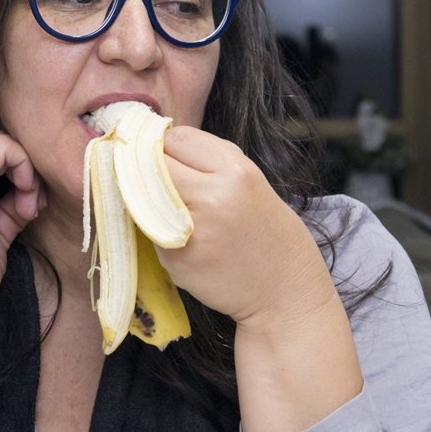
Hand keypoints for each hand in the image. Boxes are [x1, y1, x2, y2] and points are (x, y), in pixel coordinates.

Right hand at [0, 118, 46, 325]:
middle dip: (23, 164)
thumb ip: (9, 206)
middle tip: (33, 200)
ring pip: (1, 141)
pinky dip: (24, 169)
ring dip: (26, 170)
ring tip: (30, 207)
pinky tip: (27, 203)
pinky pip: (3, 148)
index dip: (4, 148)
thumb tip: (30, 193)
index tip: (25, 178)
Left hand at [154, 126, 337, 329]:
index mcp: (236, 172)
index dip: (165, 144)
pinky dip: (159, 233)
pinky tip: (185, 242)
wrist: (286, 292)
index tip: (164, 154)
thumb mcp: (251, 183)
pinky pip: (150, 233)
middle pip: (154, 164)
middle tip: (159, 181)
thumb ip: (208, 161)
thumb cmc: (268, 234)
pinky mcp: (178, 260)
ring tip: (175, 212)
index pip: (177, 138)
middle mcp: (214, 198)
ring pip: (144, 197)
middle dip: (150, 168)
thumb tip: (156, 144)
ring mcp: (193, 230)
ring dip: (149, 200)